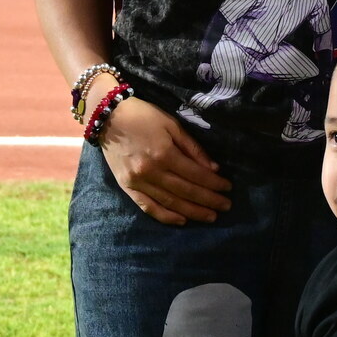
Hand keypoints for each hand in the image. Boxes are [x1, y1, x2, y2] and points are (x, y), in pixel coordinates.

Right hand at [98, 96, 232, 225]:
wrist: (108, 117)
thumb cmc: (143, 116)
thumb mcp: (172, 124)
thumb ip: (192, 148)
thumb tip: (213, 168)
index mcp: (164, 154)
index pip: (195, 175)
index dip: (214, 183)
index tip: (228, 188)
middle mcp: (152, 172)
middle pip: (186, 191)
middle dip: (208, 201)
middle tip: (226, 207)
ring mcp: (138, 182)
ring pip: (170, 202)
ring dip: (192, 212)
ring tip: (210, 217)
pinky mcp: (127, 188)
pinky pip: (148, 207)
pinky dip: (165, 216)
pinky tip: (181, 221)